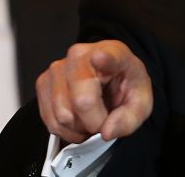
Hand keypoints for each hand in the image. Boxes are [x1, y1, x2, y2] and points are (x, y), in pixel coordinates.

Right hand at [36, 40, 152, 142]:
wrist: (111, 77)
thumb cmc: (125, 85)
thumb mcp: (141, 104)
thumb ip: (129, 119)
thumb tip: (106, 131)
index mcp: (113, 53)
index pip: (107, 56)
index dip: (104, 59)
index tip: (100, 58)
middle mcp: (79, 55)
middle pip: (81, 101)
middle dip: (94, 122)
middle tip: (104, 118)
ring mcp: (57, 68)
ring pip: (62, 115)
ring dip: (79, 128)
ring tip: (90, 117)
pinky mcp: (43, 82)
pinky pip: (50, 120)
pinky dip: (65, 130)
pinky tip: (77, 120)